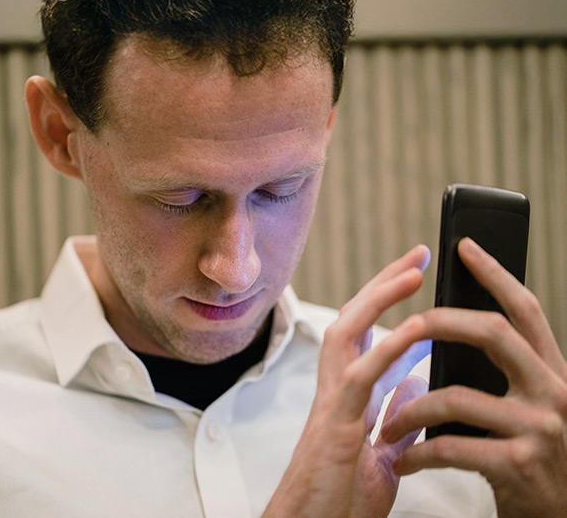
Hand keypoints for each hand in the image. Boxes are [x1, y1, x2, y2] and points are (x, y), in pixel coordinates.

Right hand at [263, 245, 432, 517]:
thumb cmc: (337, 497)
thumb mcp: (381, 454)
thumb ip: (394, 416)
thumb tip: (414, 386)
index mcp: (349, 392)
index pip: (368, 331)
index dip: (389, 299)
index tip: (414, 273)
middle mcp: (336, 386)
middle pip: (355, 317)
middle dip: (385, 282)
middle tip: (415, 255)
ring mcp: (333, 400)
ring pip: (349, 332)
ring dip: (380, 299)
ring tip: (412, 273)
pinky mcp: (335, 422)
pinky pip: (360, 376)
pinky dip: (385, 350)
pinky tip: (411, 331)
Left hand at [382, 238, 566, 517]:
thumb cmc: (532, 458)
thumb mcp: (529, 406)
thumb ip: (503, 369)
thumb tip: (448, 322)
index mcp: (553, 372)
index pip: (525, 310)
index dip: (494, 274)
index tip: (463, 245)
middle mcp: (555, 393)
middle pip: (492, 333)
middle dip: (441, 321)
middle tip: (407, 325)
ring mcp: (541, 429)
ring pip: (456, 395)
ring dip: (409, 410)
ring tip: (386, 423)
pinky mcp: (520, 465)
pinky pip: (451, 445)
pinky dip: (417, 451)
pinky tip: (402, 458)